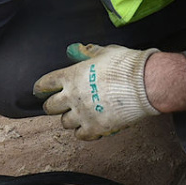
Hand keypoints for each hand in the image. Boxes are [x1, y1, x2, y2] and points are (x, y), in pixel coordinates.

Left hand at [33, 43, 158, 140]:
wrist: (145, 84)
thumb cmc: (126, 65)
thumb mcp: (105, 52)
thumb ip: (89, 53)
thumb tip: (80, 49)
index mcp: (71, 76)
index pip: (45, 84)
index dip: (41, 88)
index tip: (40, 91)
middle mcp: (72, 96)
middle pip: (50, 107)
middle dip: (53, 106)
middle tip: (61, 105)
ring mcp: (82, 114)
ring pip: (64, 123)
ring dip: (70, 119)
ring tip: (80, 115)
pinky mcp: (95, 128)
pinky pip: (81, 135)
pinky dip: (84, 132)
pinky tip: (90, 127)